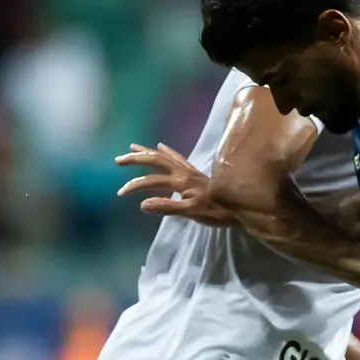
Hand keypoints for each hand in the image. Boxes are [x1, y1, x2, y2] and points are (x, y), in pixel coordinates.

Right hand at [114, 144, 236, 224]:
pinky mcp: (195, 173)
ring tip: (133, 146)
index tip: (120, 193)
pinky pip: (177, 157)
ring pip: (165, 156)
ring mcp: (189, 171)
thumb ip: (167, 207)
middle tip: (118, 160)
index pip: (150, 181)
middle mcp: (183, 172)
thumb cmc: (216, 212)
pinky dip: (167, 151)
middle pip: (155, 160)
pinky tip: (161, 146)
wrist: (240, 206)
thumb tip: (142, 204)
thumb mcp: (191, 213)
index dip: (134, 185)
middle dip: (136, 159)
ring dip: (148, 151)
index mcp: (180, 181)